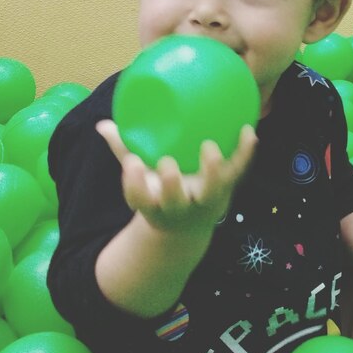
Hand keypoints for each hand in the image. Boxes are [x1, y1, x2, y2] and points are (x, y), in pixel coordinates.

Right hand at [95, 120, 256, 232]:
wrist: (186, 227)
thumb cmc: (159, 191)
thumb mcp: (141, 178)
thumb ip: (124, 149)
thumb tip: (103, 125)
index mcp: (154, 204)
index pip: (140, 199)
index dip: (135, 185)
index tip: (132, 164)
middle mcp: (179, 207)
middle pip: (175, 202)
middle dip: (170, 186)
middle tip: (166, 163)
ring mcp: (205, 200)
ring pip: (211, 192)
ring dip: (211, 172)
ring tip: (209, 148)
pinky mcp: (225, 190)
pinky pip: (237, 172)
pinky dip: (244, 153)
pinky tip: (249, 132)